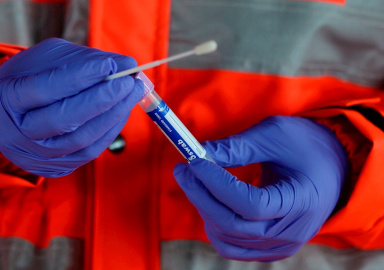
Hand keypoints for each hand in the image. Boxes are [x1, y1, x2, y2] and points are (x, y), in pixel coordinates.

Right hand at [0, 38, 143, 176]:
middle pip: (63, 119)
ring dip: (113, 115)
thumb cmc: (30, 80)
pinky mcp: (56, 167)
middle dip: (102, 99)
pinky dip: (110, 129)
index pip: (43, 88)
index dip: (78, 77)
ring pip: (80, 139)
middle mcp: (19, 132)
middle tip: (128, 81)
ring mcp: (38, 154)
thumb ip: (83, 60)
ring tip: (133, 92)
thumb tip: (126, 65)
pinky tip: (122, 110)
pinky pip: (89, 151)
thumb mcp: (46, 60)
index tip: (110, 64)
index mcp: (7, 98)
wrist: (7, 119)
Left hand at [173, 116, 346, 260]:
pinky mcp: (270, 248)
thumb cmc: (306, 146)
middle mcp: (292, 232)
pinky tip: (209, 202)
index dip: (216, 184)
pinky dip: (215, 226)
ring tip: (197, 182)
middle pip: (233, 225)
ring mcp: (281, 245)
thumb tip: (199, 153)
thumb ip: (238, 147)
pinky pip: (233, 247)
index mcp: (302, 201)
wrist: (331, 167)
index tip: (194, 161)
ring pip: (227, 238)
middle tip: (183, 169)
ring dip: (205, 209)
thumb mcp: (275, 135)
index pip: (250, 204)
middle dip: (201, 196)